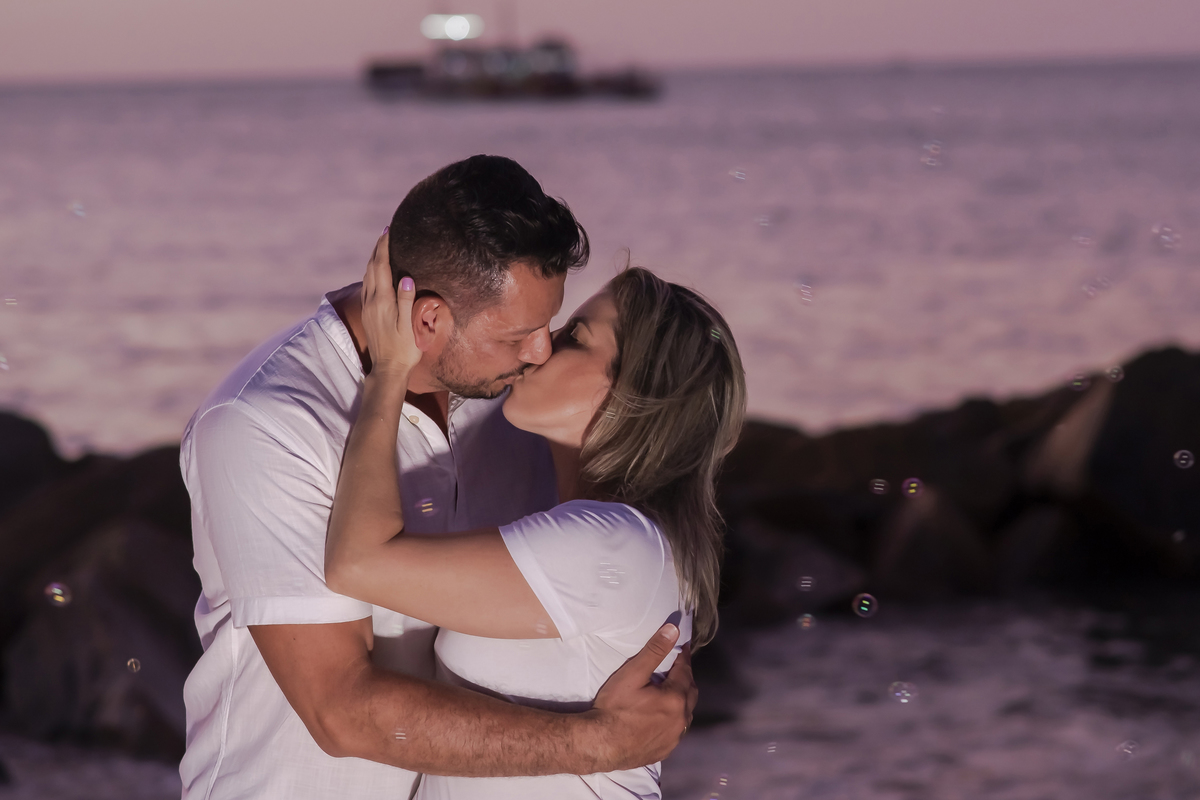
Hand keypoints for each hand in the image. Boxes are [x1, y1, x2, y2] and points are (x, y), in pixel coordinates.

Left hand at [360, 231, 421, 374]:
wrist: (388, 370)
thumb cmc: (404, 350)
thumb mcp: (409, 325)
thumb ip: (406, 300)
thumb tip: (406, 277)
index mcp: (382, 301)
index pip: (381, 267)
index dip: (384, 248)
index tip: (388, 231)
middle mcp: (371, 302)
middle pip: (371, 268)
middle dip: (377, 249)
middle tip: (386, 233)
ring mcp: (368, 308)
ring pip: (367, 276)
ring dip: (373, 260)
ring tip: (382, 248)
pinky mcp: (368, 314)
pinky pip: (367, 286)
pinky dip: (371, 273)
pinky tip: (376, 272)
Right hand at [587, 623, 696, 769]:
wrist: (600, 744)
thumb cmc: (614, 708)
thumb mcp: (632, 674)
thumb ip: (654, 651)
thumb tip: (674, 630)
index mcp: (675, 698)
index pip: (685, 670)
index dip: (683, 657)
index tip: (682, 647)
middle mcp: (681, 719)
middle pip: (690, 692)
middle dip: (685, 678)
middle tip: (676, 667)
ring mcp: (674, 738)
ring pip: (686, 713)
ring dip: (681, 700)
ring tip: (670, 691)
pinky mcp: (666, 750)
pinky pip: (677, 730)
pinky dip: (674, 719)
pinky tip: (663, 717)